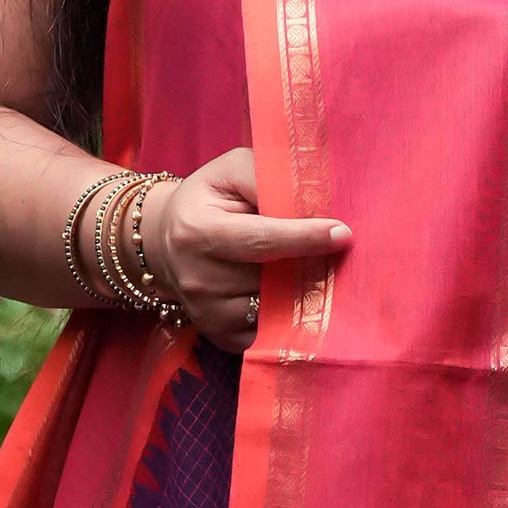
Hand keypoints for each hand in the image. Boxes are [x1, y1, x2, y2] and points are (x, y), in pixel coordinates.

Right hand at [144, 147, 349, 356]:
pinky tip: (292, 294)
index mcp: (197, 232)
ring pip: (277, 306)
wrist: (164, 240)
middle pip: (273, 278)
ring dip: (301, 290)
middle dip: (309, 264)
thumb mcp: (231, 170)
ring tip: (309, 267)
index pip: (262, 241)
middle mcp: (198, 279)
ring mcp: (209, 314)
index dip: (305, 237)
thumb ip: (268, 176)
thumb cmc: (208, 199)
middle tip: (335, 251)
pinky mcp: (222, 337)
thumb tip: (313, 203)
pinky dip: (289, 314)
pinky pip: (271, 332)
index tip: (343, 234)